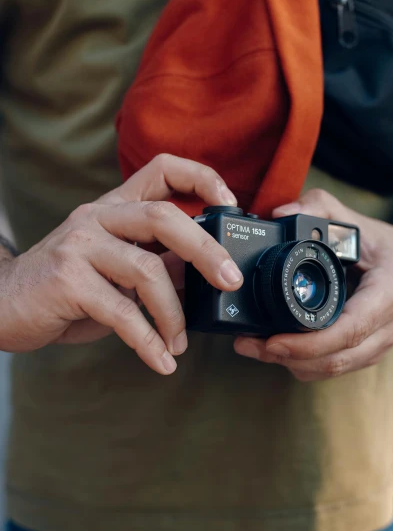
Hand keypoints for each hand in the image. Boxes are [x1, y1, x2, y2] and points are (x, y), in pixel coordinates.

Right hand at [0, 154, 242, 374]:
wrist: (2, 305)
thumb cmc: (67, 288)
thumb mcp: (116, 269)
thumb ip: (156, 263)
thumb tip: (206, 274)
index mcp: (114, 208)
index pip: (161, 170)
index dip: (201, 178)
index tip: (231, 203)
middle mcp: (97, 217)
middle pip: (164, 216)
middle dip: (205, 250)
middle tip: (230, 281)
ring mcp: (79, 245)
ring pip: (147, 270)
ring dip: (174, 314)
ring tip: (180, 343)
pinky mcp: (67, 280)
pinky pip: (122, 312)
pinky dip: (148, 341)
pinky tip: (161, 360)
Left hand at [234, 188, 392, 381]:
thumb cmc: (385, 244)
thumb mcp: (355, 219)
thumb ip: (318, 207)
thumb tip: (279, 213)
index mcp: (390, 292)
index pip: (351, 329)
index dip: (310, 342)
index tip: (274, 341)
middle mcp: (389, 326)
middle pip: (337, 358)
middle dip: (289, 357)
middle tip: (249, 345)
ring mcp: (381, 345)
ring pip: (334, 368)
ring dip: (293, 364)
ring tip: (254, 348)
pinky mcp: (369, 353)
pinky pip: (335, 368)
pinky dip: (305, 364)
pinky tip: (278, 351)